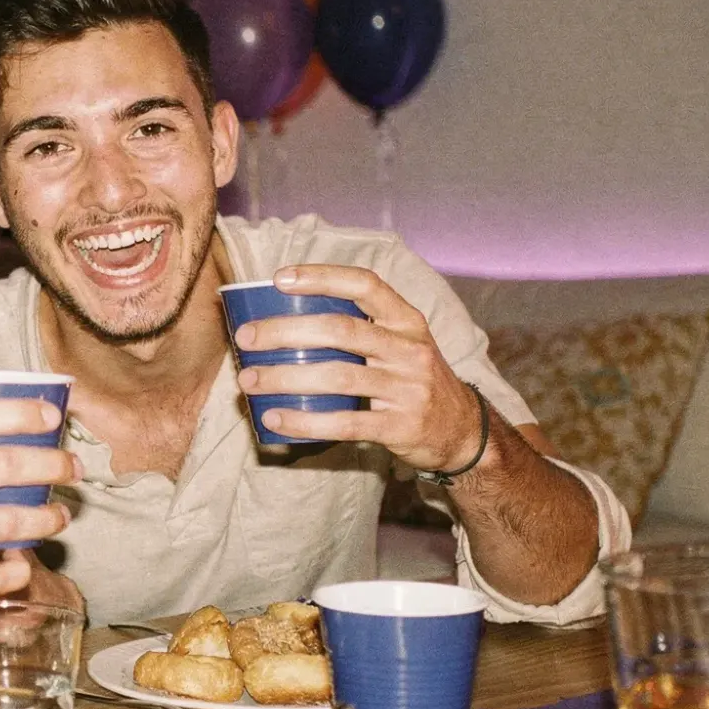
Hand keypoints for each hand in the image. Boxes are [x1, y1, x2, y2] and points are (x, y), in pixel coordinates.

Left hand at [233, 264, 480, 471]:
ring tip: (249, 380)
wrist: (462, 431)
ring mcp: (408, 389)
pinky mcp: (401, 427)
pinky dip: (304, 421)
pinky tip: (274, 419)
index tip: (279, 279)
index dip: (321, 277)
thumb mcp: (402, 344)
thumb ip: (360, 328)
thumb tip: (285, 318)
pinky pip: (345, 422)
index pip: (365, 284)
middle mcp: (410, 349)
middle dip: (285, 331)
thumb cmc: (414, 380)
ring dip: (285, 378)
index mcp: (407, 320)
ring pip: (337, 376)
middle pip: (340, 330)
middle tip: (246, 337)